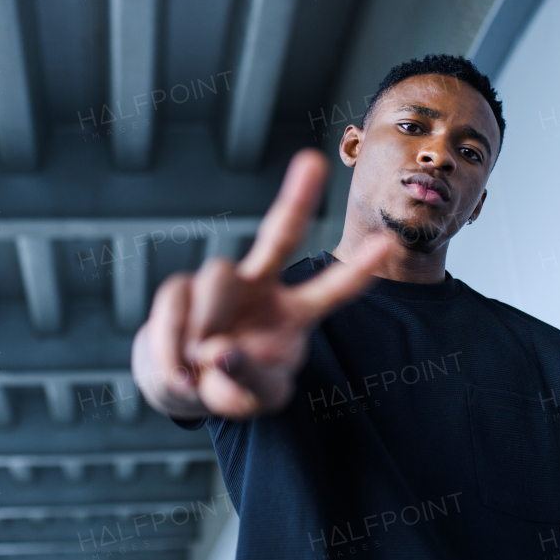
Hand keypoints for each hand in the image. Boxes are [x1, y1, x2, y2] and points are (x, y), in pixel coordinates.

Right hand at [131, 148, 392, 419]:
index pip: (329, 289)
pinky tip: (180, 373)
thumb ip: (249, 383)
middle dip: (296, 197)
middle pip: (278, 235)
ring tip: (199, 365)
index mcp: (293, 314)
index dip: (356, 271)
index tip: (386, 243)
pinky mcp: (179, 290)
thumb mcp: (256, 398)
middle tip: (312, 161)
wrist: (179, 383)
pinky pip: (176, 306)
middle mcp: (260, 286)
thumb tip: (221, 354)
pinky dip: (173, 347)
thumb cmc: (230, 384)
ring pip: (217, 278)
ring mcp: (220, 284)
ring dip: (207, 325)